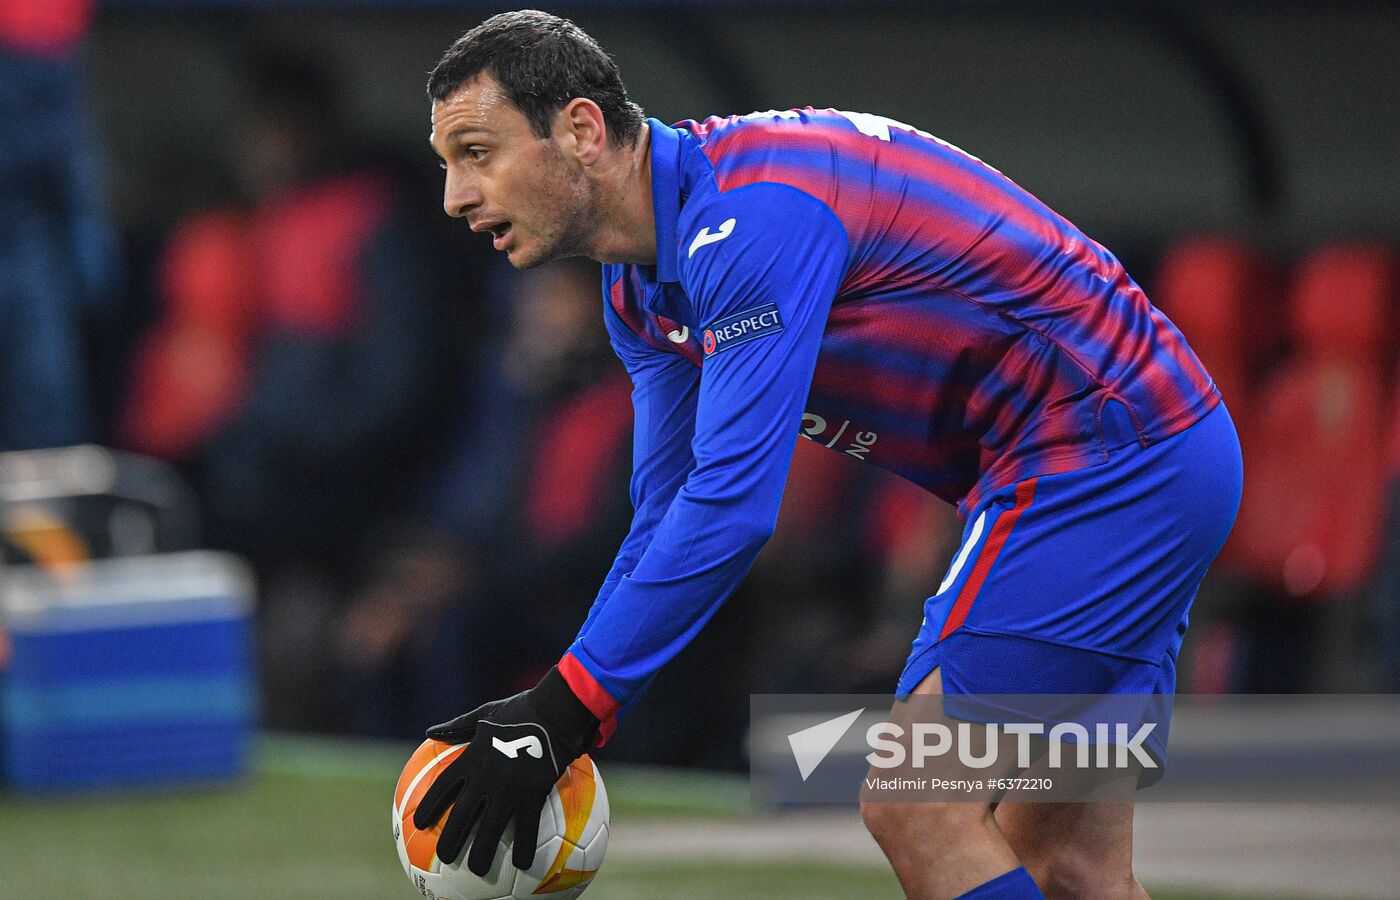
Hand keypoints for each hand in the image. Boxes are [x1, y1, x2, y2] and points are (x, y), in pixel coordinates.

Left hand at [411, 667, 598, 875]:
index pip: (442, 787)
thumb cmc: (521, 708)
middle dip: (450, 839)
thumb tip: (429, 731)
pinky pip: (527, 827)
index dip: (429, 806)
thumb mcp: (484, 713)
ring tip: (477, 871)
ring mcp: (508, 788)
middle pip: (461, 815)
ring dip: (481, 852)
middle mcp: (485, 777)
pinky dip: (525, 847)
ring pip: (490, 828)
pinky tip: (524, 864)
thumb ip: (458, 726)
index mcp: (471, 758)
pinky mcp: (532, 793)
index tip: (419, 823)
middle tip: (442, 857)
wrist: (553, 710)